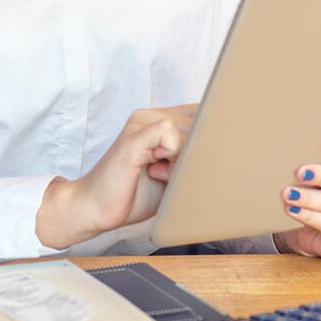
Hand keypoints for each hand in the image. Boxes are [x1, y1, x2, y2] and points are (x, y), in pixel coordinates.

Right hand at [35, 104, 196, 249]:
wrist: (95, 209)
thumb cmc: (134, 195)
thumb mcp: (173, 174)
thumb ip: (194, 156)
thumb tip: (225, 148)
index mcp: (161, 120)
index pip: (204, 112)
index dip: (212, 135)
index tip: (209, 157)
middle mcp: (150, 116)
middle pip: (203, 121)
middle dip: (200, 151)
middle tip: (175, 173)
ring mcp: (141, 123)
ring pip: (191, 129)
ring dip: (186, 159)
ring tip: (161, 174)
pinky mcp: (135, 136)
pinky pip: (170, 135)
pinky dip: (172, 160)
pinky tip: (154, 171)